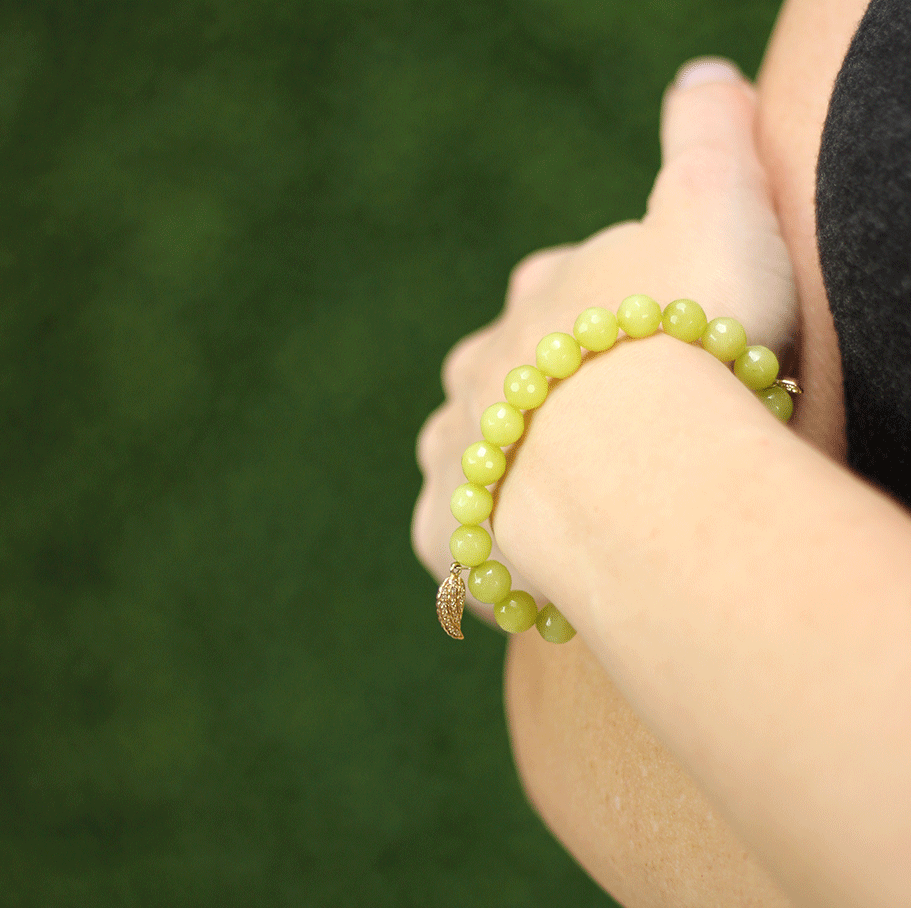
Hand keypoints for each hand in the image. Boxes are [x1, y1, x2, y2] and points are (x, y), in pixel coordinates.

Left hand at [412, 59, 796, 626]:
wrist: (637, 459)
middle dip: (537, 402)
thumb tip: (699, 78)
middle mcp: (478, 370)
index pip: (556, 296)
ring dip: (500, 473)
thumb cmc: (685, 335)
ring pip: (463, 457)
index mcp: (538, 298)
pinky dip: (485, 557)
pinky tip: (525, 569)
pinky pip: (455, 547)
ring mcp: (454, 456)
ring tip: (559, 506)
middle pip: (497, 378)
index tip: (641, 352)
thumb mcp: (719, 203)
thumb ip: (707, 138)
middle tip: (602, 440)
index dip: (599, 324)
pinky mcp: (448, 537)